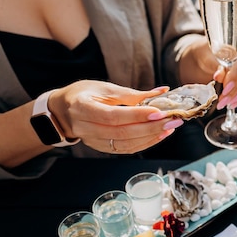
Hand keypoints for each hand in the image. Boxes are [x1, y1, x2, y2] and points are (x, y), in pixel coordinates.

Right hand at [48, 80, 184, 153]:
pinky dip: (144, 143)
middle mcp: (86, 128)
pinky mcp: (101, 147)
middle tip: (173, 120)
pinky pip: (125, 149)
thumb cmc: (83, 94)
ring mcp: (93, 141)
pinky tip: (159, 135)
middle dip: (151, 128)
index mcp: (83, 108)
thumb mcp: (104, 87)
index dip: (137, 116)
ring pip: (125, 144)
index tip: (160, 112)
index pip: (113, 116)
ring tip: (170, 128)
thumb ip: (132, 94)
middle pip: (122, 133)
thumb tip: (161, 92)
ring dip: (151, 137)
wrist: (63, 111)